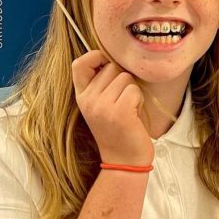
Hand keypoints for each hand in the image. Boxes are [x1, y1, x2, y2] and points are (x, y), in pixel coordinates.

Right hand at [72, 50, 153, 165]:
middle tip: (122, 102)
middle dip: (122, 80)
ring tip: (128, 110)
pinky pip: (134, 89)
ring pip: (125, 77)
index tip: (107, 66)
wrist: (124, 162)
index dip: (95, 57)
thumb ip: (101, 84)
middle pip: (111, 67)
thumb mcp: (102, 106)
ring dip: (133, 91)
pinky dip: (139, 100)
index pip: (79, 64)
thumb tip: (112, 56)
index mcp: (81, 97)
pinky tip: (134, 115)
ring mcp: (102, 106)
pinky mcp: (119, 111)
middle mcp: (88, 100)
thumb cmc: (119, 130)